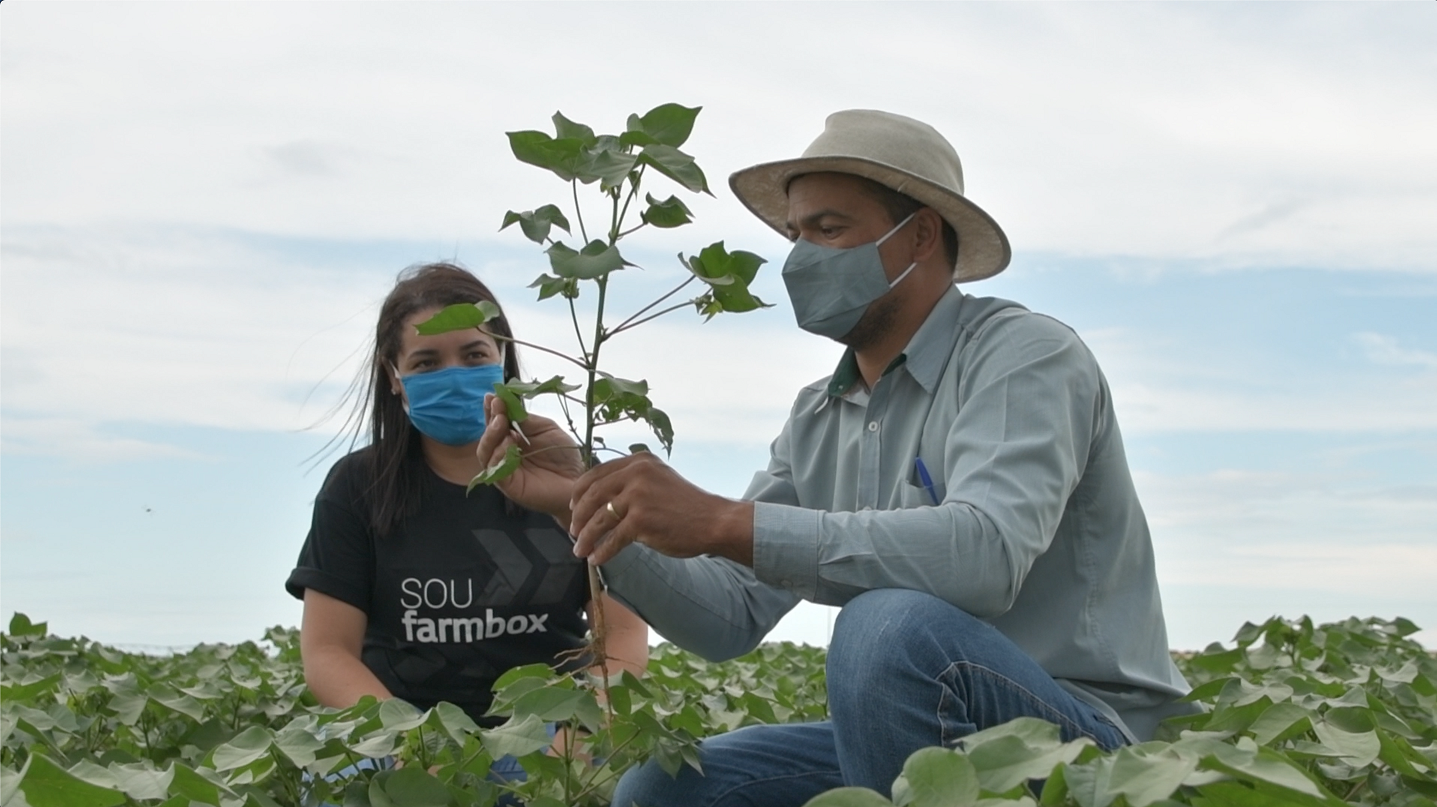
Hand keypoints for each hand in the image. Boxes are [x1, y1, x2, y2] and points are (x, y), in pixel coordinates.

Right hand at [476, 395, 583, 522]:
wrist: (578, 479)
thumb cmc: (564, 454)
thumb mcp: (546, 429)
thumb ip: (526, 420)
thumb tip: (506, 404)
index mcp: (512, 439)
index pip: (496, 424)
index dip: (492, 410)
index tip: (492, 396)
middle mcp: (504, 454)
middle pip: (487, 437)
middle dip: (491, 420)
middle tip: (498, 407)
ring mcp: (504, 470)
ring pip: (485, 453)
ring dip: (492, 435)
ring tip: (502, 423)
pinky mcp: (508, 485)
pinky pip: (494, 470)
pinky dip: (498, 455)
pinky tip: (508, 443)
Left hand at [568, 452, 753, 566]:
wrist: (713, 520)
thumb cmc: (686, 505)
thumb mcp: (658, 479)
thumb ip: (632, 481)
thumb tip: (599, 497)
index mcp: (639, 461)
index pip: (596, 473)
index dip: (579, 492)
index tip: (572, 507)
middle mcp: (637, 474)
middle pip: (593, 495)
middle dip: (578, 516)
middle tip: (572, 531)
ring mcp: (639, 497)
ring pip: (600, 519)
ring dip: (586, 538)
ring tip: (580, 550)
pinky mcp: (642, 521)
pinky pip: (613, 539)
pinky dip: (602, 551)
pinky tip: (597, 560)